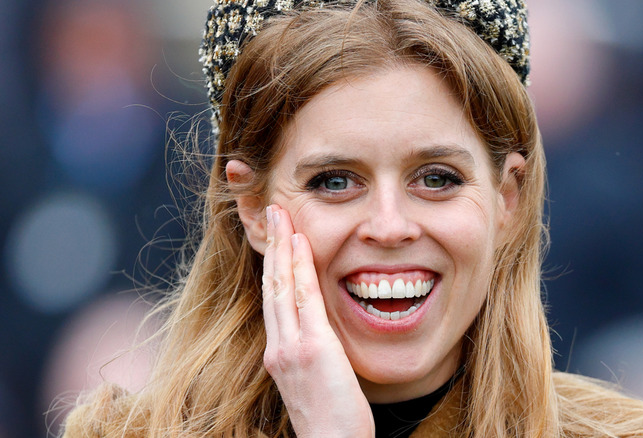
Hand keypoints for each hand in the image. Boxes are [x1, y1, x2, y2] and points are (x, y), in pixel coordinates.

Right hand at [262, 205, 373, 437]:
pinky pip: (304, 299)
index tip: (276, 239)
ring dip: (281, 246)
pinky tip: (299, 243)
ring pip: (281, 286)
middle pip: (270, 285)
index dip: (272, 266)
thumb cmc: (331, 422)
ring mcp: (291, 347)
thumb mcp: (314, 382)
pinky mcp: (312, 349)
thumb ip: (312, 354)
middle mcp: (278, 347)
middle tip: (272, 213)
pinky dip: (299, 268)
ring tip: (282, 216)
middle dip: (271, 246)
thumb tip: (321, 335)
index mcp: (279, 354)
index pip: (273, 300)